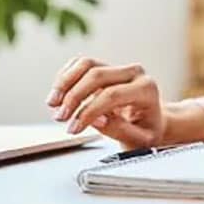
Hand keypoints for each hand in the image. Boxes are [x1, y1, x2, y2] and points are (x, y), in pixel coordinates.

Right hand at [45, 56, 165, 148]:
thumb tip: (97, 120)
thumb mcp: (140, 140)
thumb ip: (120, 130)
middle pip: (97, 75)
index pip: (113, 94)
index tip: (74, 128)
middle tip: (60, 118)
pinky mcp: (104, 66)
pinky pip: (80, 64)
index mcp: (146, 89)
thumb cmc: (146, 131)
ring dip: (64, 83)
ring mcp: (118, 67)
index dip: (89, 111)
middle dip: (74, 97)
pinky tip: (58, 95)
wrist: (150, 120)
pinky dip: (65, 77)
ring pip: (86, 64)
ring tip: (53, 104)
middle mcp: (134, 73)